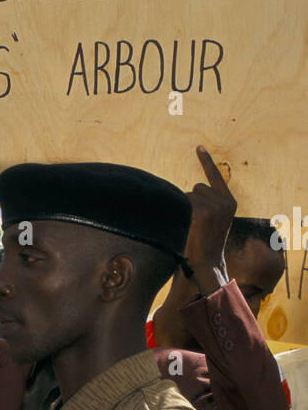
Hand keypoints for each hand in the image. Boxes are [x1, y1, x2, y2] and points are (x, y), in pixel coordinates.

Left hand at [185, 147, 236, 287]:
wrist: (205, 262)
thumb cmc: (204, 243)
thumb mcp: (212, 220)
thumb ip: (208, 204)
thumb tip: (191, 191)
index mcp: (230, 202)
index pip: (215, 177)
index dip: (206, 161)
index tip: (198, 147)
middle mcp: (225, 201)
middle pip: (196, 188)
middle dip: (191, 202)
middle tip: (195, 224)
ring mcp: (214, 206)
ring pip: (188, 196)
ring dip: (185, 209)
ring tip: (192, 228)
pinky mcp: (202, 212)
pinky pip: (183, 203)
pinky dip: (180, 212)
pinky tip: (188, 227)